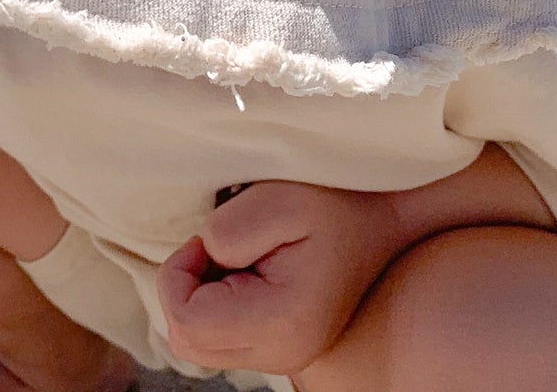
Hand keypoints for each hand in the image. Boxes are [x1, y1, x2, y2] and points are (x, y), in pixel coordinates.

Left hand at [156, 181, 403, 376]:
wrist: (377, 218)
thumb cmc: (328, 200)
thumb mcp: (276, 198)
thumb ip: (227, 233)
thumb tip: (205, 258)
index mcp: (283, 324)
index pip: (186, 322)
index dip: (179, 272)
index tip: (207, 237)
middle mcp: (285, 355)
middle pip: (186, 341)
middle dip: (183, 287)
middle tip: (214, 245)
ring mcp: (284, 357)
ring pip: (198, 342)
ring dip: (197, 295)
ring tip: (234, 255)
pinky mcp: (279, 347)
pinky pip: (218, 337)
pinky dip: (212, 303)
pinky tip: (242, 271)